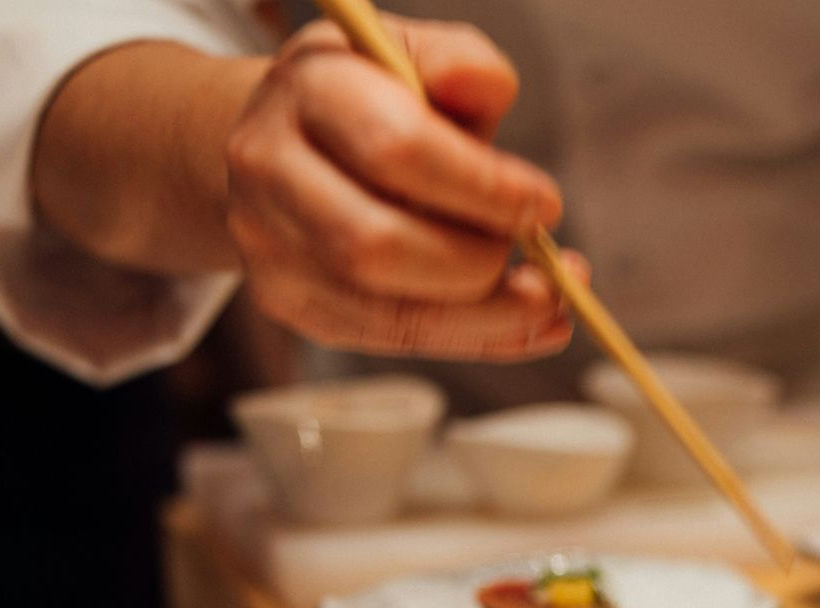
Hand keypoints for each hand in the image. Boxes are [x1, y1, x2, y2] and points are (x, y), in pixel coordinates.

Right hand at [225, 17, 580, 358]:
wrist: (284, 139)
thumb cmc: (370, 97)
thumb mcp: (412, 54)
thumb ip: (459, 62)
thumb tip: (488, 86)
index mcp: (308, 90)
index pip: (396, 148)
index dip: (483, 187)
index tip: (545, 204)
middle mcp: (270, 170)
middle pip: (377, 245)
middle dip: (478, 261)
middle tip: (535, 250)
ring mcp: (272, 247)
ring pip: (387, 312)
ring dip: (489, 316)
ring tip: (549, 299)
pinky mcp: (293, 303)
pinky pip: (393, 340)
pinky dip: (475, 338)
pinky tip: (526, 323)